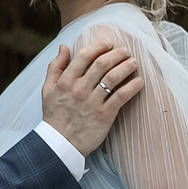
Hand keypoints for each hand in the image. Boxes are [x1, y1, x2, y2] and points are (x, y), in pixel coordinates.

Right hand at [40, 36, 142, 154]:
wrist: (59, 145)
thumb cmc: (54, 116)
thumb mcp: (47, 90)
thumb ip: (55, 67)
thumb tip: (63, 47)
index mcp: (66, 81)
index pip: (84, 56)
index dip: (99, 46)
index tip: (109, 43)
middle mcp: (79, 89)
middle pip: (102, 64)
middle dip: (117, 54)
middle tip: (126, 52)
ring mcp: (92, 102)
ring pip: (113, 77)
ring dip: (127, 66)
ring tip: (134, 63)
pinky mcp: (104, 116)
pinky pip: (121, 96)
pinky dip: (133, 87)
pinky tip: (139, 82)